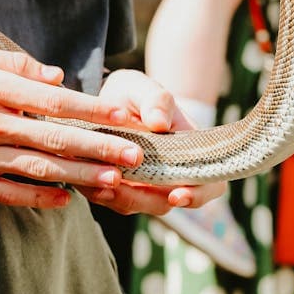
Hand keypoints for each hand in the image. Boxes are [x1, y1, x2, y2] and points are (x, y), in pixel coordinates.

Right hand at [0, 45, 148, 208]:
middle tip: (136, 156)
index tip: (125, 115)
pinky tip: (66, 199)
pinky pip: (9, 194)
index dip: (92, 109)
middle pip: (54, 139)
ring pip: (39, 170)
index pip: (53, 101)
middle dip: (100, 148)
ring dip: (80, 176)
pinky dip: (39, 198)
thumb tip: (56, 77)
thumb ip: (13, 65)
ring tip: (114, 180)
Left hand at [76, 70, 225, 214]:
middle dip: (144, 200)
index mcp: (190, 154)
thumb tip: (159, 122)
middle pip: (165, 203)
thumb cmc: (135, 94)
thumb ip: (156, 100)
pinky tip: (85, 180)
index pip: (208, 185)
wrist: (106, 100)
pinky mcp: (115, 187)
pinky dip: (98, 191)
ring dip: (117, 197)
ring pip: (133, 205)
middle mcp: (168, 176)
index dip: (198, 195)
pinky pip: (109, 197)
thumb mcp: (145, 88)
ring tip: (100, 184)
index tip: (177, 195)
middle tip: (121, 189)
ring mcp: (141, 185)